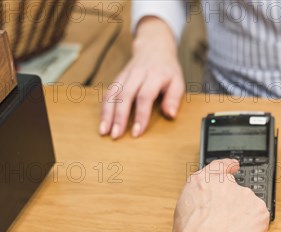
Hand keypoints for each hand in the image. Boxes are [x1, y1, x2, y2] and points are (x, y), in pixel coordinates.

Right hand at [100, 17, 183, 138]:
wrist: (154, 48)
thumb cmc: (168, 70)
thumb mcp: (178, 82)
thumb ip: (174, 98)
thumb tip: (171, 115)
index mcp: (155, 75)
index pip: (145, 96)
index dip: (141, 115)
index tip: (137, 132)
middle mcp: (137, 74)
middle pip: (125, 95)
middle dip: (119, 117)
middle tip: (116, 135)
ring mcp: (125, 75)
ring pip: (112, 93)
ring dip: (107, 113)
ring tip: (104, 131)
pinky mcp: (117, 77)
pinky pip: (108, 92)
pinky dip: (103, 108)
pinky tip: (102, 122)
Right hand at [170, 159, 269, 231]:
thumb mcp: (183, 210)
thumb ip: (198, 201)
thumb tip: (206, 208)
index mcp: (203, 181)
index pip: (219, 166)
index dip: (228, 167)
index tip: (234, 167)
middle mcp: (225, 184)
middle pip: (236, 192)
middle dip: (233, 208)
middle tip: (224, 227)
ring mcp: (245, 195)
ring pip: (249, 207)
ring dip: (243, 219)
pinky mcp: (259, 210)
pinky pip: (260, 219)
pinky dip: (255, 229)